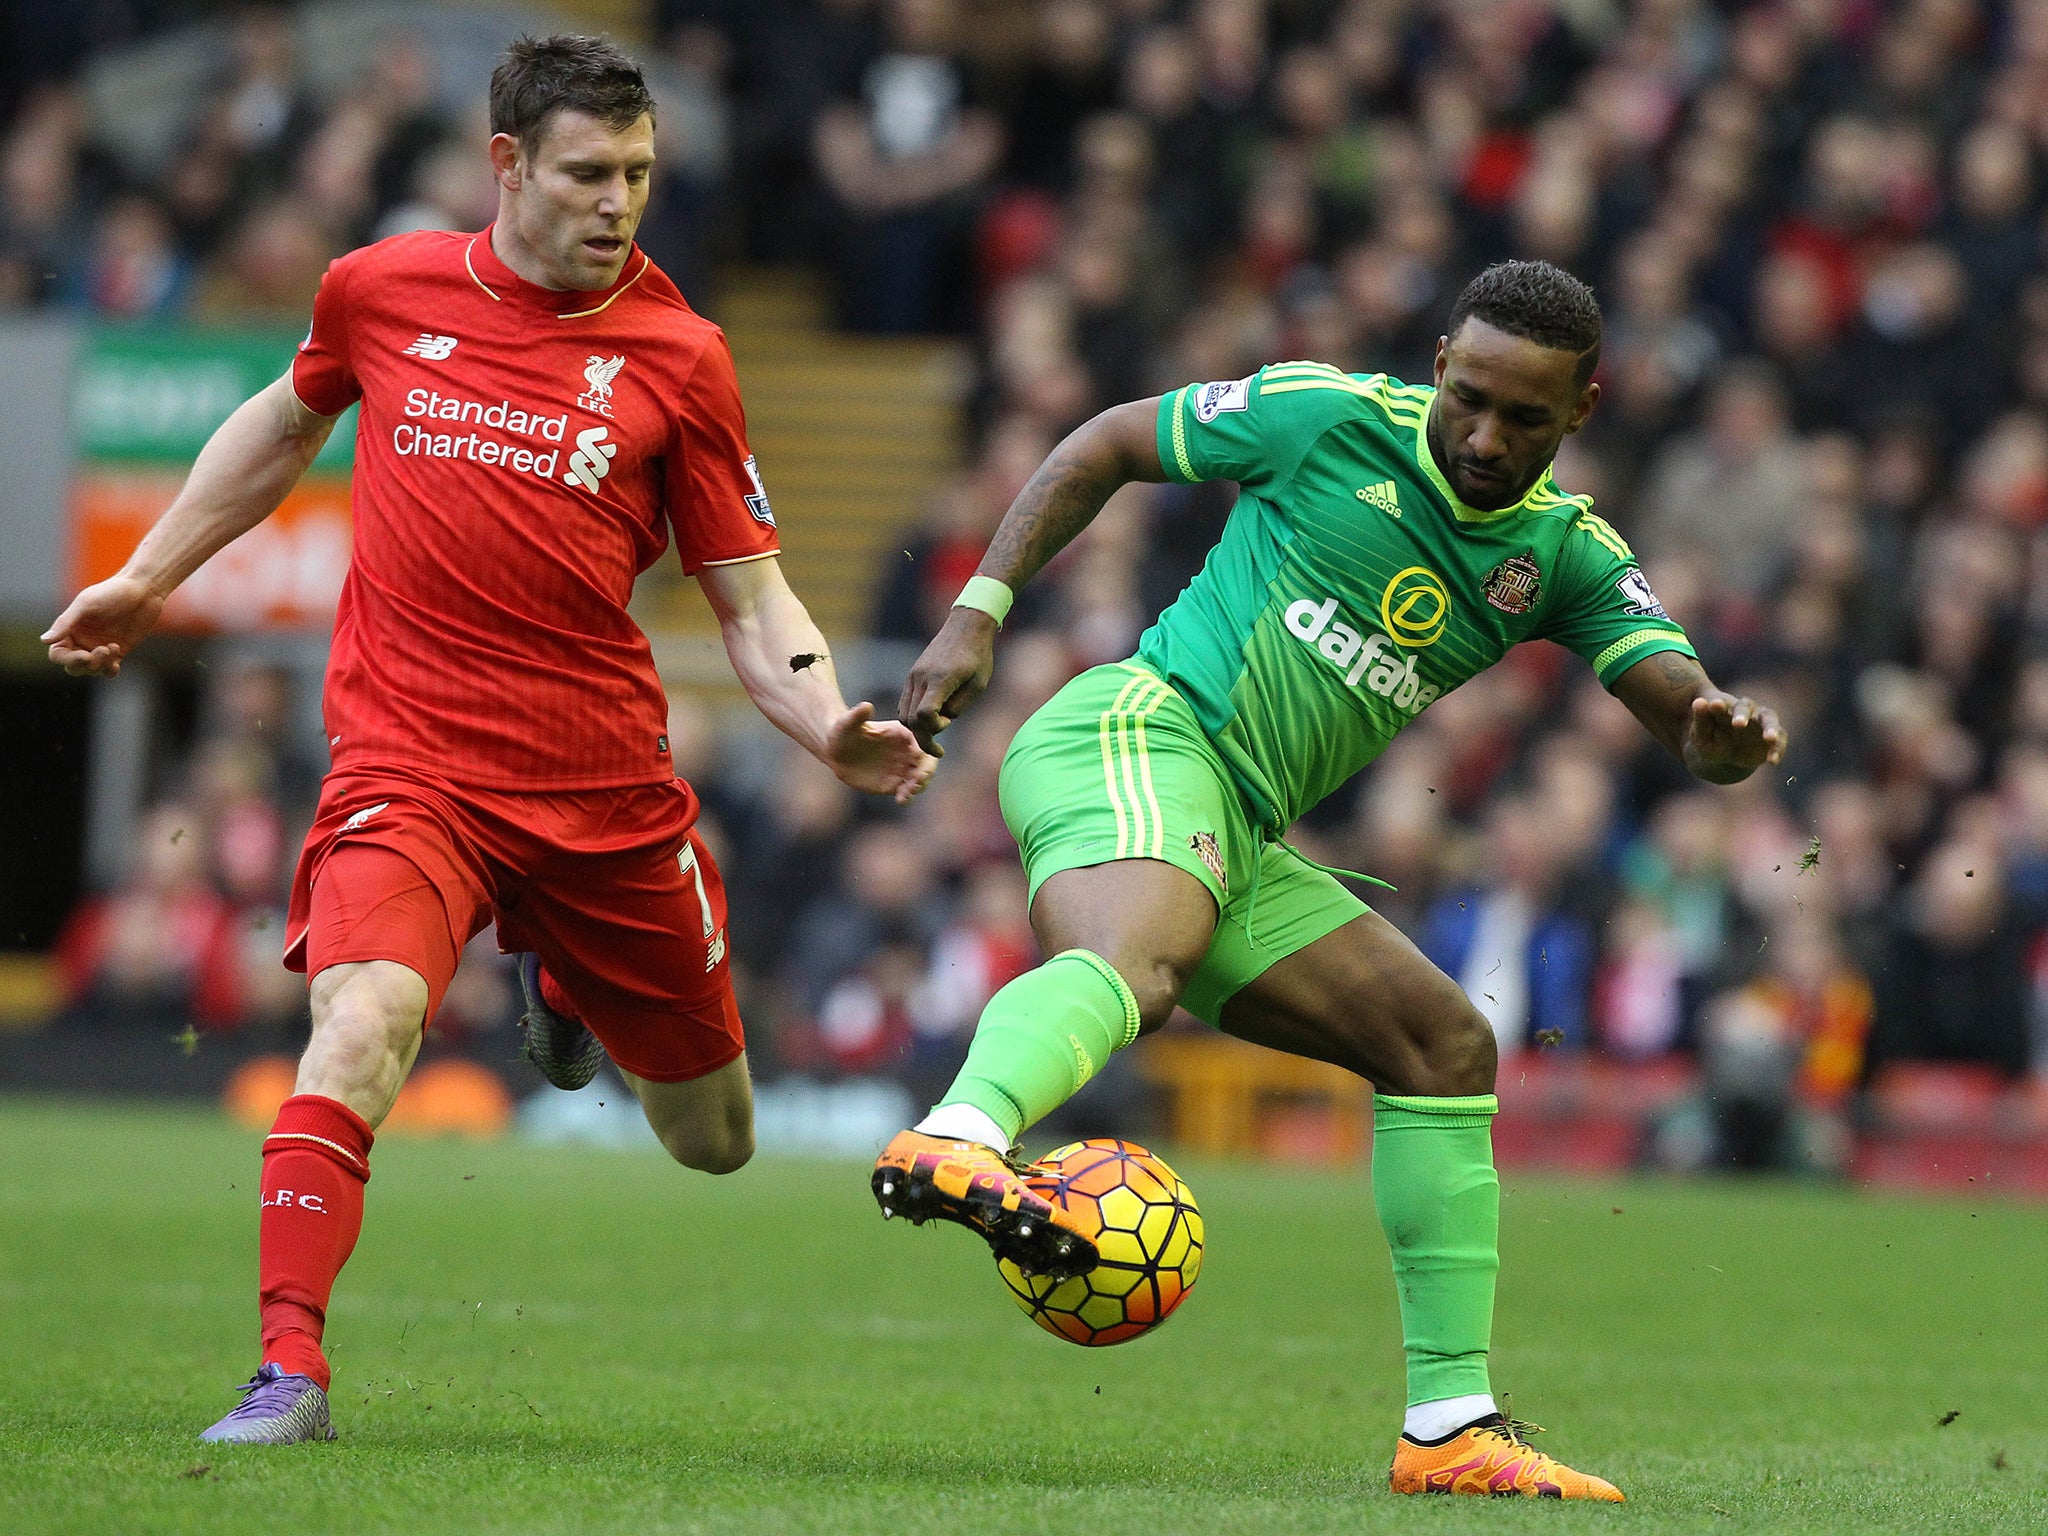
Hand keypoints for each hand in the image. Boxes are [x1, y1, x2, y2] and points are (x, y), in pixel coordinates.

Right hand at [42, 575, 166, 676]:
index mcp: (70, 629)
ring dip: (101, 664)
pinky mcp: (118, 651)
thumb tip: (43, 640)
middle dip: (85, 665)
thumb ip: (65, 622)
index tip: (85, 655)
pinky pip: (109, 669)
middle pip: (74, 666)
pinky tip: (116, 661)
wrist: (143, 590)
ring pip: (93, 669)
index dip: (68, 659)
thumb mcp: (86, 604)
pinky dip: (110, 670)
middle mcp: (82, 640)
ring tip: (113, 647)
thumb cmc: (112, 592)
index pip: (58, 654)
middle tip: (101, 652)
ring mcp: (100, 647)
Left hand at [824, 701, 937, 803]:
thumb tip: (866, 706)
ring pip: (918, 779)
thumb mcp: (848, 722)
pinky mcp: (893, 782)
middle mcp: (906, 751)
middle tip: (915, 784)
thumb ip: (858, 715)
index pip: (921, 744)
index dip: (924, 756)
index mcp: (902, 734)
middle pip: (925, 763)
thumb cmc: (843, 730)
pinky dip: (907, 796)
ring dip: (917, 787)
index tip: (919, 767)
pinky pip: (905, 791)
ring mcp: (901, 767)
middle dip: (925, 774)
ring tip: (905, 795)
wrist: (835, 748)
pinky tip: (900, 800)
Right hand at [898, 608, 997, 756]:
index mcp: (940, 680)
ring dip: (917, 728)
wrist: (966, 627)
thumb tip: (942, 721)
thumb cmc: (978, 656)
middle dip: (923, 737)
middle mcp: (921, 678)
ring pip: (904, 713)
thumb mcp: (978, 685)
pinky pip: (905, 703)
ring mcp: (913, 676)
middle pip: (911, 719)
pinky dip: (913, 716)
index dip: (935, 729)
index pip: (925, 715)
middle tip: (939, 749)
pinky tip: (930, 718)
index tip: (948, 726)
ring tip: (935, 731)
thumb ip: (959, 706)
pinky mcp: (912, 674)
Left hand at [1685, 691, 1785, 780]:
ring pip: (1770, 719)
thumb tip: (1698, 702)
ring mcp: (1762, 723)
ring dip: (1771, 728)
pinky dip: (1777, 750)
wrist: (1726, 758)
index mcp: (1725, 708)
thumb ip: (1701, 720)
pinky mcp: (1774, 738)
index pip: (1722, 703)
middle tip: (1738, 724)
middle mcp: (1746, 711)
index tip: (1714, 705)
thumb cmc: (1711, 742)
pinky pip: (1779, 742)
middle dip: (1743, 715)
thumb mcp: (1701, 736)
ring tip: (1769, 738)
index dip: (1719, 705)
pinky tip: (1772, 761)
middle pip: (1747, 707)